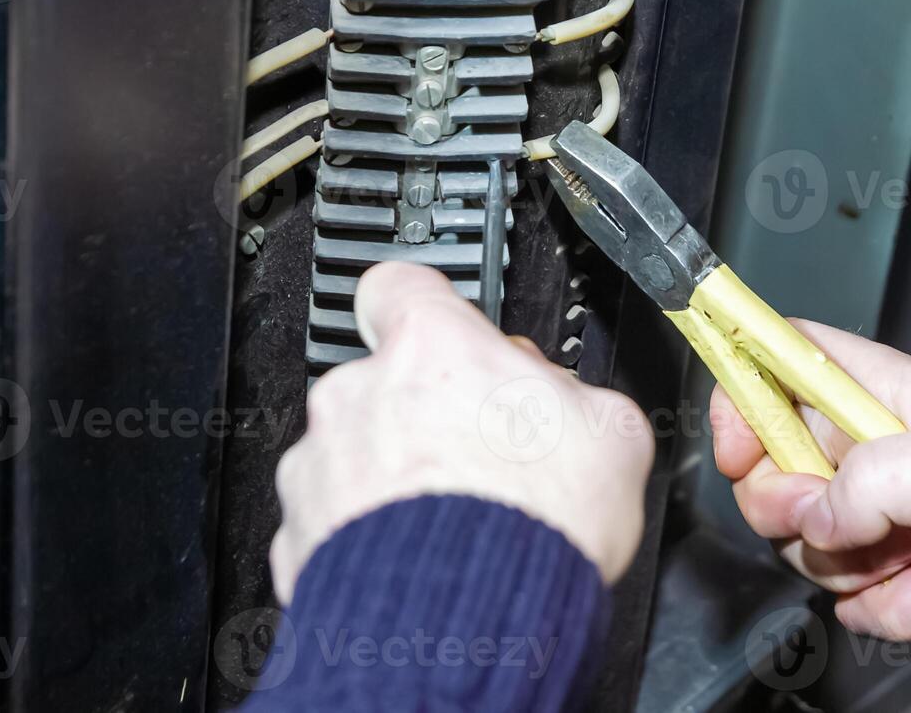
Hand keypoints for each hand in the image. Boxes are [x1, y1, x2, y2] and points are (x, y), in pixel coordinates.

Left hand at [269, 262, 653, 603]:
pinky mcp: (298, 532)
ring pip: (355, 450)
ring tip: (451, 522)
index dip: (427, 310)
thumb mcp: (612, 436)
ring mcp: (321, 464)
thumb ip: (580, 396)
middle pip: (386, 380)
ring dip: (393, 476)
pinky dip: (365, 535)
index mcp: (432, 350)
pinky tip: (417, 558)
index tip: (446, 333)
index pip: (401, 286)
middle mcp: (360, 394)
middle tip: (479, 457)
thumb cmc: (533, 528)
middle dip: (424, 412)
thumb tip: (573, 402)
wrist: (468, 626)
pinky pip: (331, 518)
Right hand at [710, 320, 910, 640]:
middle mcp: (879, 450)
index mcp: (893, 395)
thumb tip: (819, 518)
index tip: (734, 445)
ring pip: (807, 541)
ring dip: (855, 568)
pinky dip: (888, 609)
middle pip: (773, 464)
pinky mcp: (903, 573)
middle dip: (790, 506)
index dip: (745, 390)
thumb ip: (884, 481)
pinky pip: (850, 597)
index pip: (788, 360)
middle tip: (835, 523)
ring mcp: (889, 514)